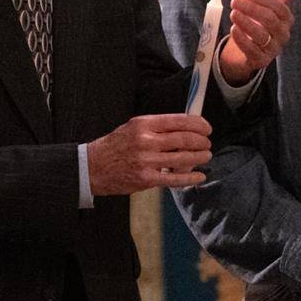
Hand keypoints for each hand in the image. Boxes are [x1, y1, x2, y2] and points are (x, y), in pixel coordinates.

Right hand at [87, 114, 211, 195]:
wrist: (93, 167)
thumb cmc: (115, 146)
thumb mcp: (133, 127)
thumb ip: (157, 127)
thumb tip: (185, 127)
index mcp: (144, 124)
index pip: (178, 120)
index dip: (197, 124)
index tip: (206, 127)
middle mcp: (146, 140)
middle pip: (184, 138)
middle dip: (201, 141)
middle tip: (208, 143)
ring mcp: (146, 161)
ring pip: (182, 158)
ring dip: (199, 157)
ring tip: (206, 156)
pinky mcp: (146, 179)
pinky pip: (174, 178)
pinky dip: (190, 177)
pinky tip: (200, 176)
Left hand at [218, 0, 300, 84]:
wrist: (247, 45)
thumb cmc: (262, 19)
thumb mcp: (275, 2)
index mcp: (287, 19)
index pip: (280, 7)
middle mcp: (282, 34)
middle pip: (269, 20)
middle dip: (251, 9)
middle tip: (235, 1)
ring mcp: (272, 49)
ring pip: (261, 36)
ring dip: (245, 23)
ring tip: (233, 14)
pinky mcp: (261, 61)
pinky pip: (252, 51)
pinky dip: (242, 40)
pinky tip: (234, 29)